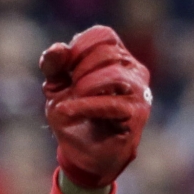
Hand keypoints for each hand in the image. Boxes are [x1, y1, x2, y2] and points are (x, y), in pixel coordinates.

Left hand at [40, 25, 151, 190]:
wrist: (83, 157)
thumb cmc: (74, 119)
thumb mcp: (57, 90)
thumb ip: (54, 67)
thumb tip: (58, 49)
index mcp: (117, 58)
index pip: (102, 36)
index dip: (78, 48)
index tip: (64, 70)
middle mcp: (133, 71)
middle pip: (107, 53)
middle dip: (79, 70)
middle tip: (68, 90)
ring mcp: (138, 93)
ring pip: (114, 76)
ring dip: (84, 86)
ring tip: (68, 101)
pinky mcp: (136, 115)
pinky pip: (111, 104)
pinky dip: (84, 106)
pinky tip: (65, 112)